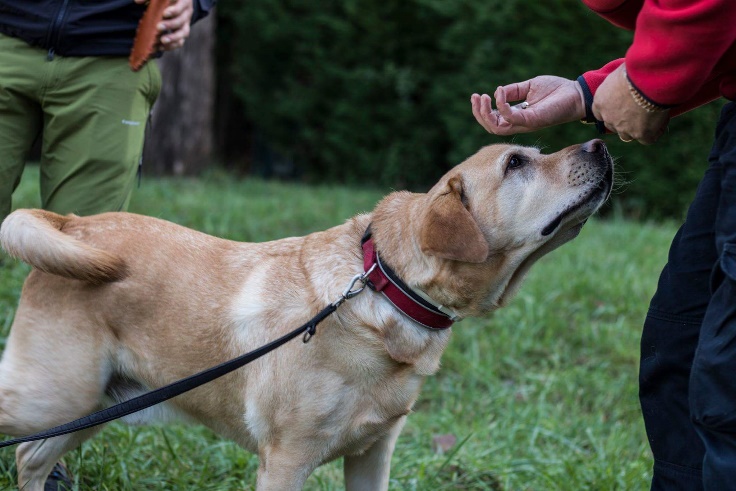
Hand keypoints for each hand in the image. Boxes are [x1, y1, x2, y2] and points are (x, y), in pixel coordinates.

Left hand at [134, 0, 193, 50]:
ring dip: (172, 38)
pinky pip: (180, 42)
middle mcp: (187, 13)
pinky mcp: (182, 33)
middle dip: (170, 25)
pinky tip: (161, 47)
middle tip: (158, 27)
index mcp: (183, 1)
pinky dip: (171, 46)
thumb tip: (137, 2)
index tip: (164, 14)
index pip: (181, 7)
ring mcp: (186, 24)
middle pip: (181, 21)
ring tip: (162, 41)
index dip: (174, 11)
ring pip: (183, 33)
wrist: (177, 2)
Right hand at [471, 76, 585, 134]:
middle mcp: (519, 123)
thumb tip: (497, 92)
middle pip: (491, 127)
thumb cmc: (556, 90)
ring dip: (485, 114)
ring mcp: (525, 124)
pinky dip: (502, 106)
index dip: (482, 111)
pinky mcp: (532, 120)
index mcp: (518, 117)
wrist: (576, 93)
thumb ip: (513, 91)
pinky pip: (510, 118)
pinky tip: (500, 92)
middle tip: (476, 97)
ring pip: (497, 128)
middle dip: (479, 114)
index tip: (478, 96)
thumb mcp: (529, 87)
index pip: (494, 121)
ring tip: (483, 97)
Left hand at [592, 64, 669, 143]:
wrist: (649, 79)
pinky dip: (655, 132)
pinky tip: (662, 121)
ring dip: (637, 129)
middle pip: (614, 126)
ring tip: (651, 116)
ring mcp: (624, 129)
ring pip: (628, 135)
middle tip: (639, 111)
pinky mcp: (641, 134)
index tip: (623, 105)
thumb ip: (620, 80)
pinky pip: (648, 139)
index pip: (601, 113)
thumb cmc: (636, 69)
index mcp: (599, 102)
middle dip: (624, 121)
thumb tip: (627, 73)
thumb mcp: (621, 72)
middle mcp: (608, 118)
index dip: (612, 110)